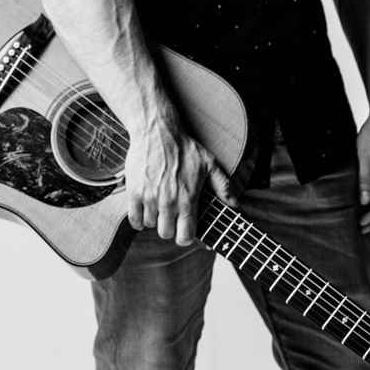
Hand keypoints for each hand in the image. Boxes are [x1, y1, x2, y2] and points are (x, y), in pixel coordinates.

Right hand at [124, 115, 231, 245]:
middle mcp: (168, 201)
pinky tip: (145, 210)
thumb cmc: (185, 147)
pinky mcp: (134, 192)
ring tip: (159, 208)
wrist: (156, 131)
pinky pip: (134, 219)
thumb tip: (235, 205)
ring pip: (150, 225)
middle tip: (171, 217)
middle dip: (170, 229)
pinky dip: (138, 219)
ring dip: (155, 220)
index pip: (185, 235)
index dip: (186, 238)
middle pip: (166, 233)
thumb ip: (223, 186)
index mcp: (187, 198)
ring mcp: (149, 197)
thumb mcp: (209, 164)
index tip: (185, 232)